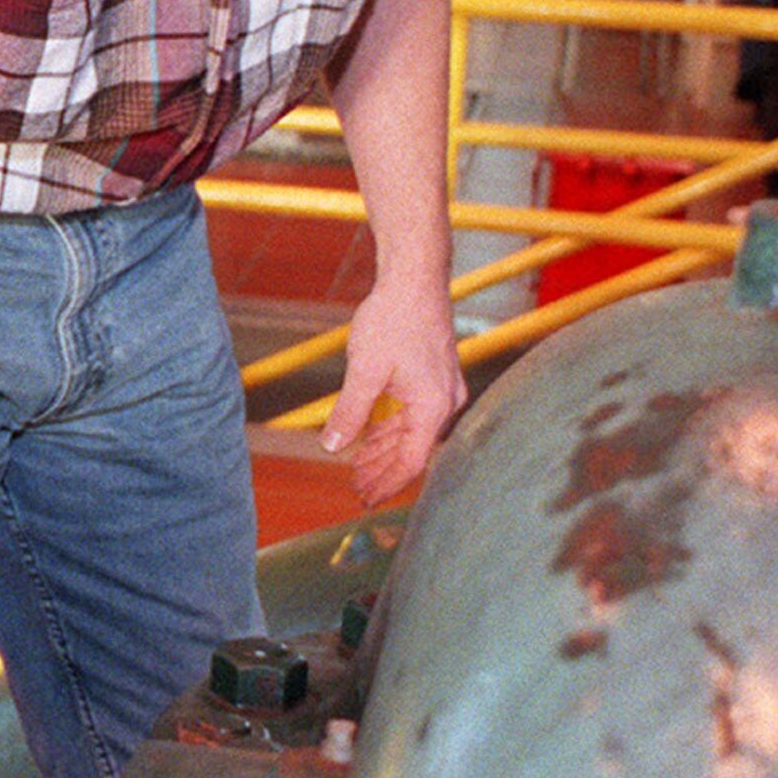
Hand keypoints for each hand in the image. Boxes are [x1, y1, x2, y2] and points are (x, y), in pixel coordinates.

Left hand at [322, 276, 467, 504]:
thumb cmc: (394, 319)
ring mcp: (443, 390)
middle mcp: (445, 403)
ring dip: (385, 452)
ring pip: (412, 434)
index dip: (387, 483)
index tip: (366, 499)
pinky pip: (413, 416)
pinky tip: (369, 439)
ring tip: (358, 469)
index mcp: (433, 406)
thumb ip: (349, 411)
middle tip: (356, 490)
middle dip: (383, 472)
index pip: (411, 461)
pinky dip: (391, 430)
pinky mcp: (435, 379)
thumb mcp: (364, 370)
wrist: (414, 279)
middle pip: (413, 451)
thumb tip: (331, 446)